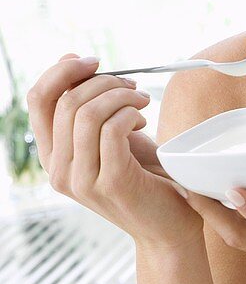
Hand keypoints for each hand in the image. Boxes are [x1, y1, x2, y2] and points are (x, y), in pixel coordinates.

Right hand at [27, 53, 202, 248]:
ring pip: (87, 113)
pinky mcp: (110, 182)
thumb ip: (89, 106)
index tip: (93, 61)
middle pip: (65, 101)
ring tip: (141, 101)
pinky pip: (113, 129)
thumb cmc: (144, 177)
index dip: (62, 71)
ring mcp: (81, 179)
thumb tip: (72, 59)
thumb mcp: (111, 135)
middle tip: (132, 86)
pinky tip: (144, 119)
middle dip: (103, 81)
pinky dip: (131, 113)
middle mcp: (59, 170)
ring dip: (120, 95)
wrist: (170, 224)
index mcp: (53, 156)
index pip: (38, 100)